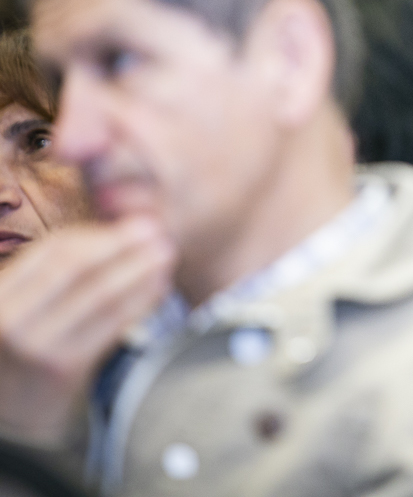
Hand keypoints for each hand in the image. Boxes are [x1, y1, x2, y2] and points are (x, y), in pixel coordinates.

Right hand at [0, 218, 174, 446]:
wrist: (14, 418)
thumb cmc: (25, 353)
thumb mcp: (22, 309)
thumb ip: (53, 277)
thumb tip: (114, 234)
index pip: (53, 250)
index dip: (97, 233)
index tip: (132, 224)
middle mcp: (10, 318)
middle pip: (77, 266)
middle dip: (122, 245)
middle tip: (157, 230)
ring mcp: (36, 344)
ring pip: (99, 293)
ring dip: (139, 269)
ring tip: (167, 254)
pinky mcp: (64, 367)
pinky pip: (112, 324)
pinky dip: (140, 301)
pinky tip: (160, 287)